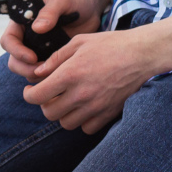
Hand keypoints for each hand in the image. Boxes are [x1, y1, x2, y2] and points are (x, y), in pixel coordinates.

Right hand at [2, 0, 103, 80]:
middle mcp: (26, 39)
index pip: (8, 41)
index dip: (16, 51)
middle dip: (26, 69)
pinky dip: (50, 78)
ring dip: (38, 76)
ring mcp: (38, 52)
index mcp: (22, 23)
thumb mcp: (62, 0)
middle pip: (14, 61)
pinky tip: (63, 75)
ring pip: (27, 71)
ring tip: (56, 73)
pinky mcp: (51, 61)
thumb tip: (37, 28)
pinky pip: (44, 75)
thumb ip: (50, 11)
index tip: (33, 57)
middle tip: (44, 71)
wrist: (90, 8)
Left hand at [21, 26, 170, 134]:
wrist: (142, 54)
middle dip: (45, 104)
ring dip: (63, 114)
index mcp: (69, 74)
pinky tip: (84, 107)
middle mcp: (81, 94)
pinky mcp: (109, 113)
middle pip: (49, 113)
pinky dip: (82, 121)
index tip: (31, 90)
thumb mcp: (79, 42)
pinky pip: (87, 128)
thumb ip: (55, 59)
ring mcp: (96, 106)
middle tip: (50, 94)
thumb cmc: (110, 44)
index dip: (29, 94)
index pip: (36, 96)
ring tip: (67, 100)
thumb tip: (38, 73)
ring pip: (66, 123)